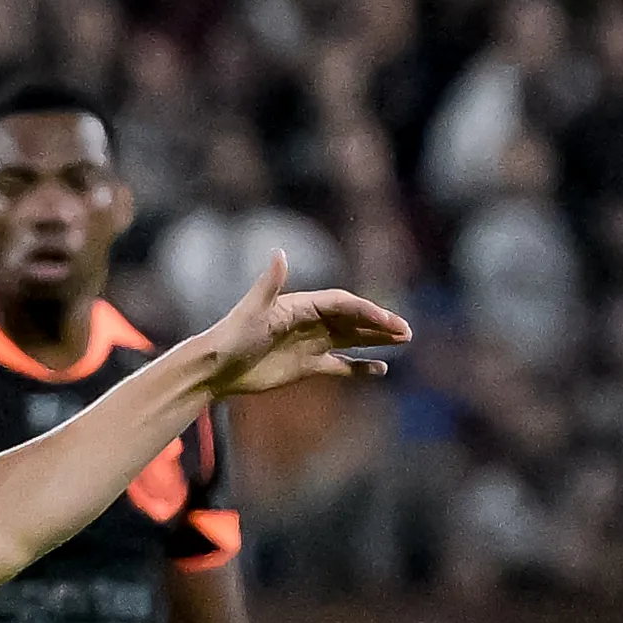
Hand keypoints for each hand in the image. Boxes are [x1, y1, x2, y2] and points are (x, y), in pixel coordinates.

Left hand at [198, 253, 410, 398]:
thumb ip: (269, 283)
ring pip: (352, 339)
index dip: (365, 310)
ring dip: (377, 340)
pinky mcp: (307, 367)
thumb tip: (280, 253)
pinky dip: (359, 367)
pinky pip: (340, 365)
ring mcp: (311, 344)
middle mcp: (311, 322)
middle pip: (353, 320)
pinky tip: (381, 370)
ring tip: (403, 341)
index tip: (385, 320)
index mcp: (301, 305)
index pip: (342, 304)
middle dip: (380, 324)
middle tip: (407, 330)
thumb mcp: (251, 309)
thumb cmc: (231, 335)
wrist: (216, 367)